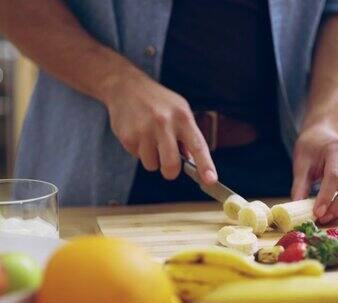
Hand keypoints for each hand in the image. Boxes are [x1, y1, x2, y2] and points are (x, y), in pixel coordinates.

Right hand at [105, 67, 216, 183]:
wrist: (126, 86)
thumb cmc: (158, 101)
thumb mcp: (179, 110)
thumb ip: (187, 136)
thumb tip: (193, 162)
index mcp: (182, 117)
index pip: (198, 145)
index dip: (206, 165)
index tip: (211, 180)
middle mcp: (164, 123)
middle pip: (171, 165)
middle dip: (170, 172)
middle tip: (169, 167)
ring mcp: (144, 130)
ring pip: (152, 165)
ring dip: (152, 158)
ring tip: (150, 139)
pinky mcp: (128, 136)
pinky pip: (137, 157)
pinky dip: (139, 150)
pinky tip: (138, 133)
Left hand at [291, 123, 337, 223]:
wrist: (324, 133)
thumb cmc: (311, 146)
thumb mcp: (301, 161)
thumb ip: (300, 184)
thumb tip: (297, 206)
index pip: (335, 176)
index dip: (326, 197)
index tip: (317, 213)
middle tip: (322, 218)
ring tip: (326, 216)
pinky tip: (333, 210)